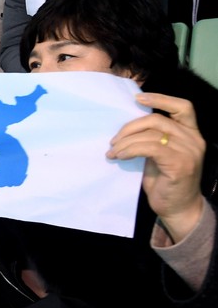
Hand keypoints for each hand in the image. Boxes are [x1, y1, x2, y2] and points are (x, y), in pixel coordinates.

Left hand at [107, 93, 205, 240]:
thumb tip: (127, 127)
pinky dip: (130, 150)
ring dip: (125, 142)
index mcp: (191, 133)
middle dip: (130, 127)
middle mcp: (194, 139)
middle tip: (113, 141)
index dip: (161, 99)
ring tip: (113, 151)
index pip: (183, 107)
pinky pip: (149, 148)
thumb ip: (153, 138)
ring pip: (150, 134)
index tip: (138, 98)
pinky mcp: (179, 163)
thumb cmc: (165, 181)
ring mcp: (189, 151)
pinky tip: (119, 157)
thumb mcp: (160, 155)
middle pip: (157, 120)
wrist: (177, 208)